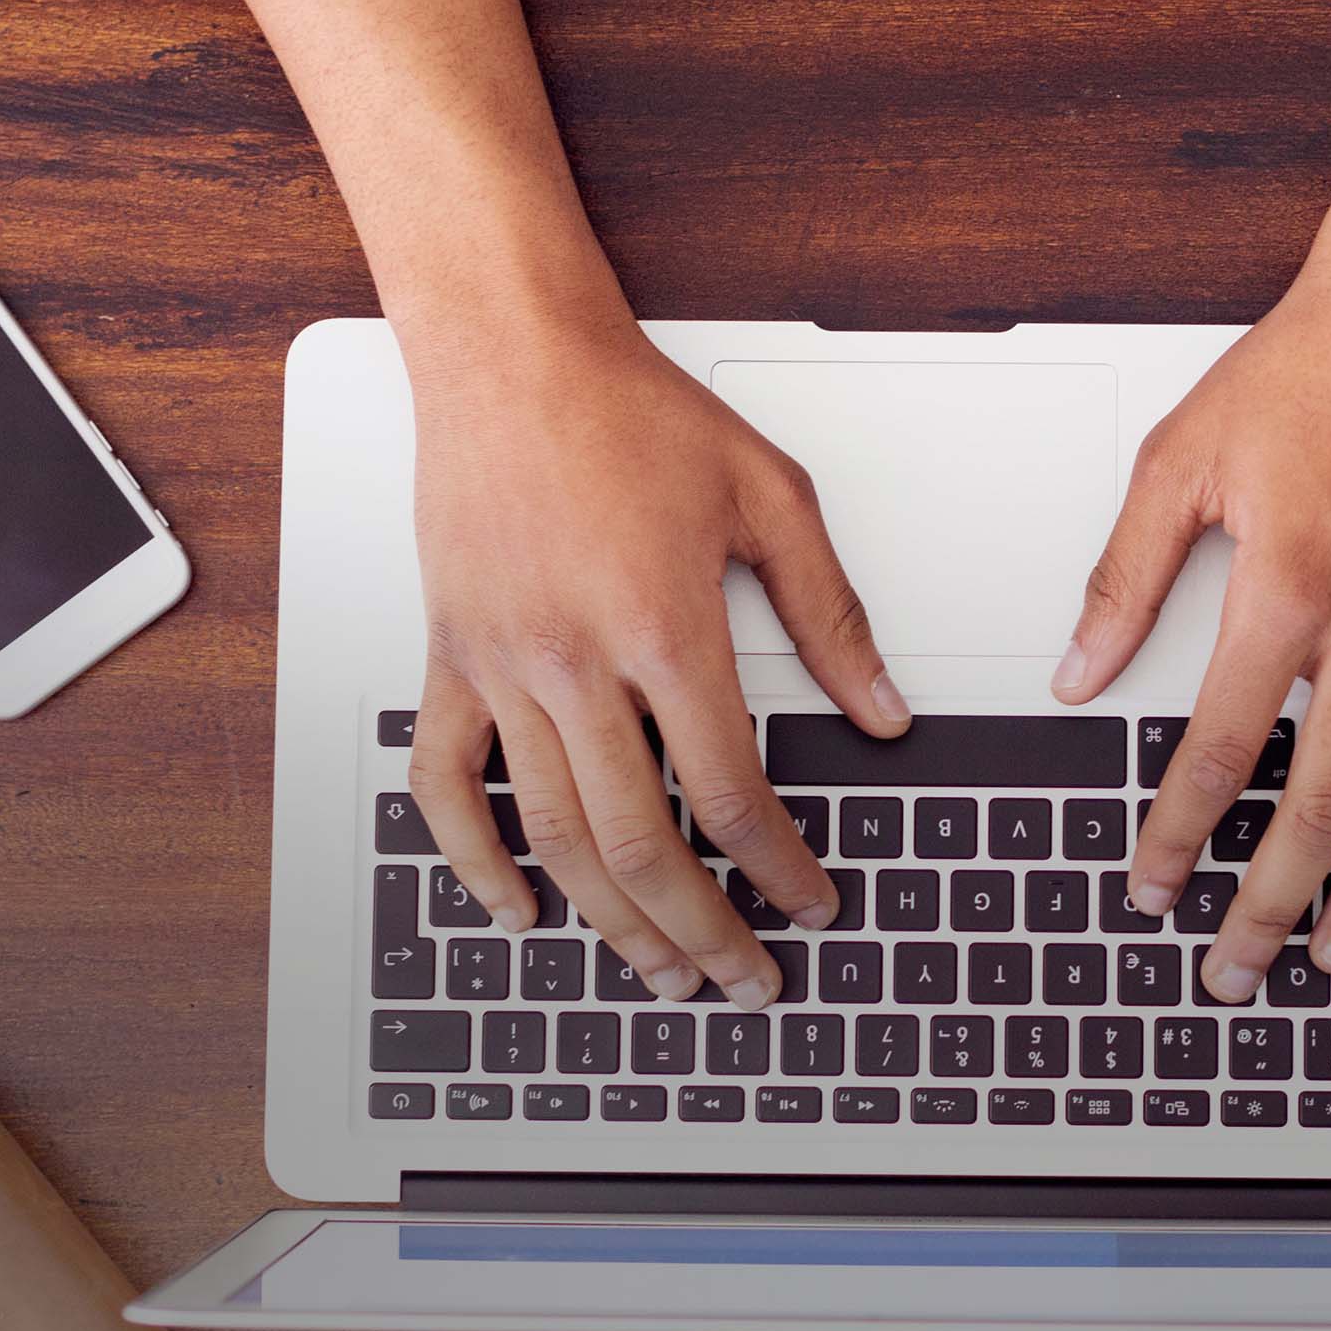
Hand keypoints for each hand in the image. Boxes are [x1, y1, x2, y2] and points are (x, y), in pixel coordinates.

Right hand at [404, 286, 906, 1009]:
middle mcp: (576, 661)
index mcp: (665, 627)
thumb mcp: (769, 496)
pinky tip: (518, 910)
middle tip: (744, 978)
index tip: (809, 904)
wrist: (510, 352)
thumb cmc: (632, 411)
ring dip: (611, 923)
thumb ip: (832, 615)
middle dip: (703, 931)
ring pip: (554, 835)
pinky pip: (446, 785)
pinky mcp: (450, 658)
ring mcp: (502, 667)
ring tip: (660, 973)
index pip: (732, 792)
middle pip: (643, 842)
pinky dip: (475, 862)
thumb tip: (884, 712)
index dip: (779, 869)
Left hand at [1055, 111, 1330, 1003]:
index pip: (1219, 751)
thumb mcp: (1178, 461)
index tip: (1154, 890)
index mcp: (1288, 589)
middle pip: (1325, 801)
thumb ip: (1124, 579)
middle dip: (1275, 902)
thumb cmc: (1305, 367)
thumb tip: (1078, 673)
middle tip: (1239, 968)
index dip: (1180, 836)